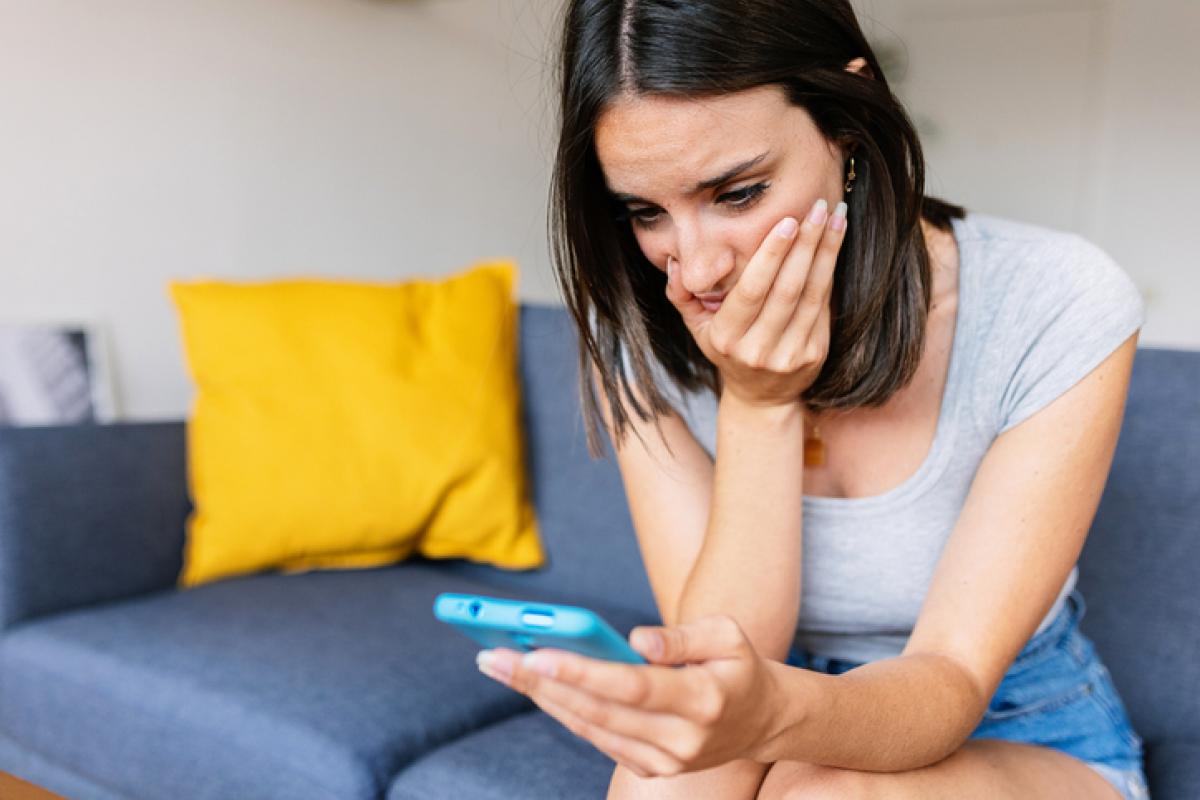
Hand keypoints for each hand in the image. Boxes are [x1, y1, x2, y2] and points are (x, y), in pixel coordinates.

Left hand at [475, 615, 782, 777]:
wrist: (764, 721)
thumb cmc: (738, 664)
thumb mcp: (726, 634)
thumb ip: (681, 634)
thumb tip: (634, 639)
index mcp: (704, 699)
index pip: (632, 686)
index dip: (582, 671)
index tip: (536, 651)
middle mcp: (682, 740)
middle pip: (598, 711)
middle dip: (541, 682)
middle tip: (493, 655)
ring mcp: (666, 762)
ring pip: (590, 728)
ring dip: (540, 696)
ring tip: (499, 664)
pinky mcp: (652, 770)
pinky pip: (597, 739)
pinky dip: (562, 711)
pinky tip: (532, 685)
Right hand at [666, 198, 846, 408]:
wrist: (760, 397)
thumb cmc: (727, 350)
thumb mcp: (697, 327)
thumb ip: (681, 294)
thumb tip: (675, 261)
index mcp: (726, 337)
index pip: (752, 291)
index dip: (772, 256)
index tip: (787, 222)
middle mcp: (758, 349)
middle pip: (787, 289)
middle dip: (805, 244)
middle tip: (817, 206)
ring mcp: (789, 354)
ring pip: (812, 295)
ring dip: (826, 253)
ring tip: (835, 216)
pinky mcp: (814, 355)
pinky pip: (824, 308)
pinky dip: (830, 273)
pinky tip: (835, 245)